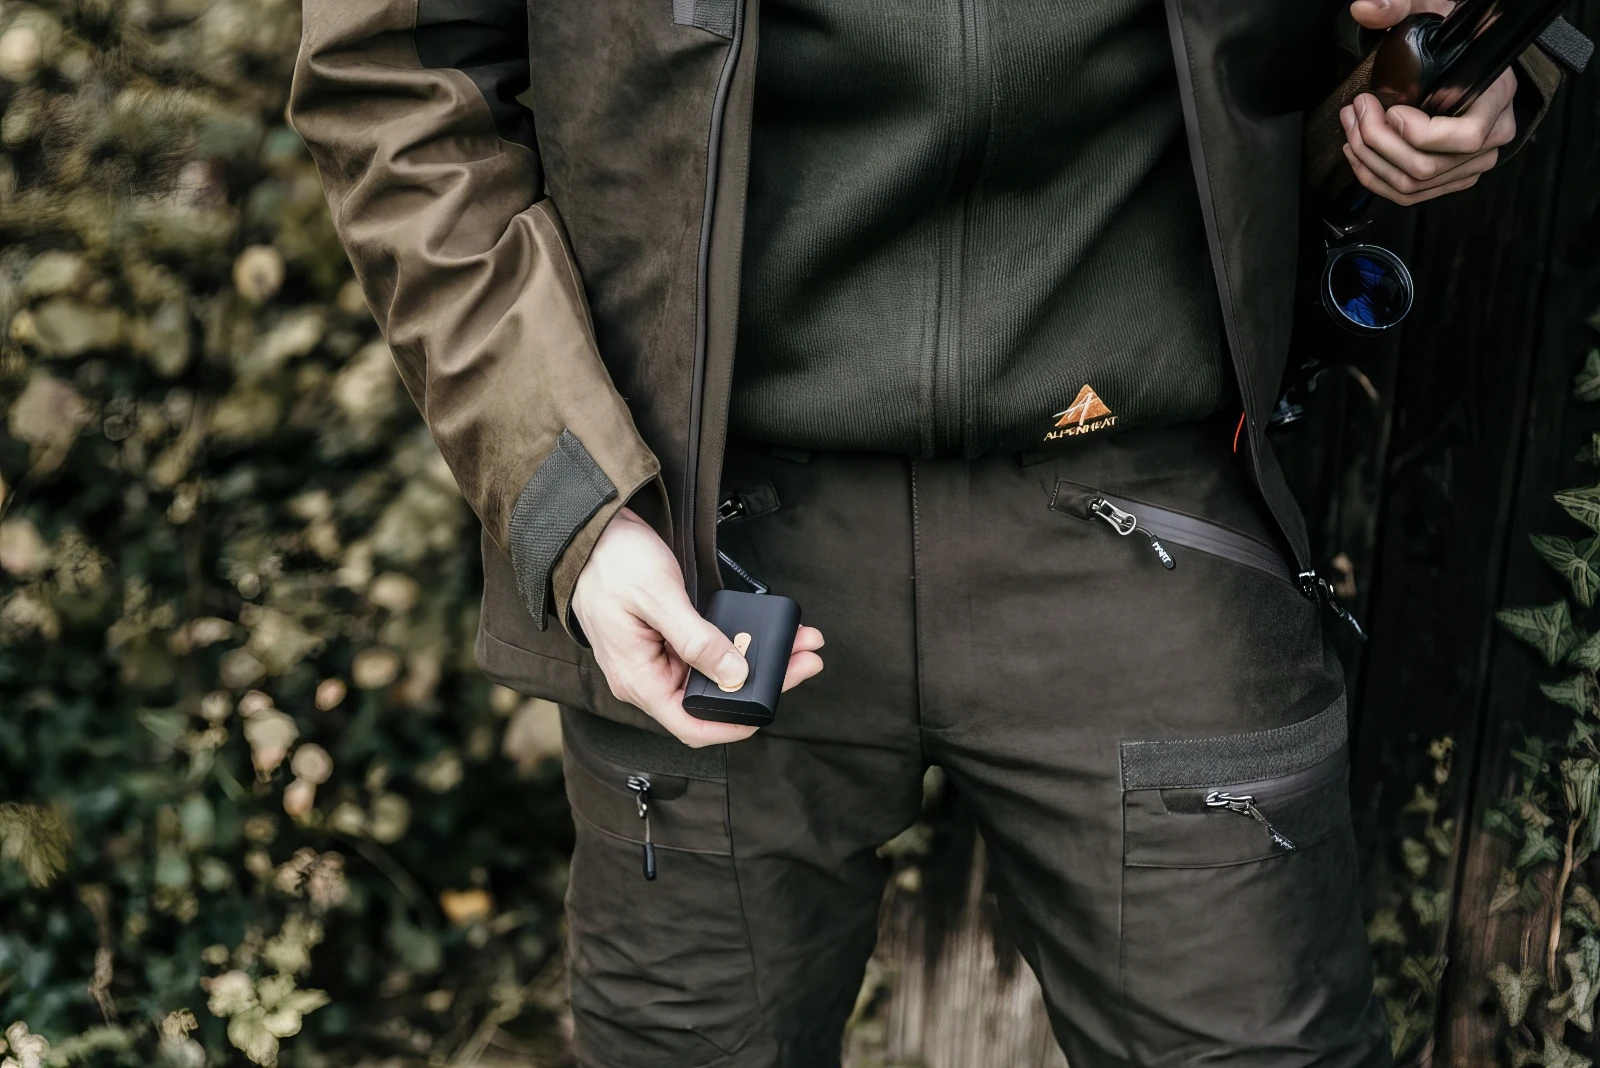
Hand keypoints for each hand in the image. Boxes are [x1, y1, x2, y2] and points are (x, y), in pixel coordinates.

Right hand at [570, 506, 824, 746]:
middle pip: (713, 698)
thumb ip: (697, 640)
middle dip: (762, 683)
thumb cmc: (613, 562)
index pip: (690, 725)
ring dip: (759, 660)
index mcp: (638, 679)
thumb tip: (735, 675)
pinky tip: (768, 631)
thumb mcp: (658, 598)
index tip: (771, 707)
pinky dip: (741, 642)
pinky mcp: (672, 639)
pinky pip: (712, 651)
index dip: (733, 724)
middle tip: (805, 659)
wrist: (593, 528)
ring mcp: (661, 658)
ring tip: (798, 641)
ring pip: (718, 674)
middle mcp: (649, 676)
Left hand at [1342, 0, 1517, 205]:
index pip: (1464, 137)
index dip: (1418, 132)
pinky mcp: (1451, 178)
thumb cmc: (1458, 40)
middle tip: (1356, 112)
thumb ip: (1402, 6)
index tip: (1390, 109)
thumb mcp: (1436, 12)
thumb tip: (1366, 8)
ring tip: (1350, 129)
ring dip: (1370, 160)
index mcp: (1496, 99)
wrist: (1474, 60)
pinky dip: (1375, 178)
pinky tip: (1358, 153)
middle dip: (1378, 142)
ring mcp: (1471, 163)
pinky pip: (1409, 194)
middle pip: (1427, 165)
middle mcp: (1491, 138)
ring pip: (1413, 184)